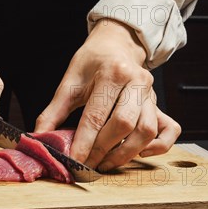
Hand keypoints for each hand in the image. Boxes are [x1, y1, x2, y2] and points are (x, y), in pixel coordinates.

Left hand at [34, 19, 180, 168]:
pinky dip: (156, 147)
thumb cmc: (93, 62)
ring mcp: (151, 93)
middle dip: (103, 150)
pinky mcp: (159, 103)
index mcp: (111, 72)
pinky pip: (169, 130)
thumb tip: (39, 137)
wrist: (116, 44)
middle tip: (87, 164)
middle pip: (124, 124)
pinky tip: (137, 152)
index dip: (84, 142)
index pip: (96, 115)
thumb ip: (54, 111)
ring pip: (146, 131)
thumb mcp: (70, 80)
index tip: (74, 161)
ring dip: (126, 153)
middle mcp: (136, 81)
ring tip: (105, 162)